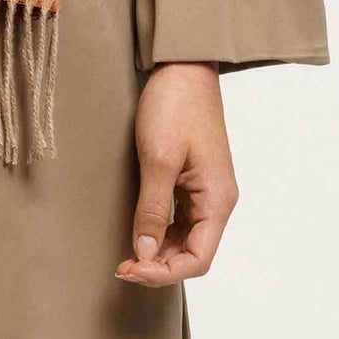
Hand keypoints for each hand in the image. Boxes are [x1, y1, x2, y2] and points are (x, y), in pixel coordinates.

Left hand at [115, 60, 237, 287]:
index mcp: (217, 199)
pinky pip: (182, 218)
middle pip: (193, 253)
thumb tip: (144, 253)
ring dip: (159, 250)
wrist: (183, 66)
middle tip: (121, 266)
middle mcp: (218, 200)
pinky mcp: (195, 179)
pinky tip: (139, 230)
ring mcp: (207, 190)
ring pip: (187, 238)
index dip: (163, 272)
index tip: (129, 269)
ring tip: (126, 254)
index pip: (198, 259)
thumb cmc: (174, 105)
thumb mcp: (158, 157)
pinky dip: (162, 230)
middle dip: (158, 265)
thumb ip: (153, 208)